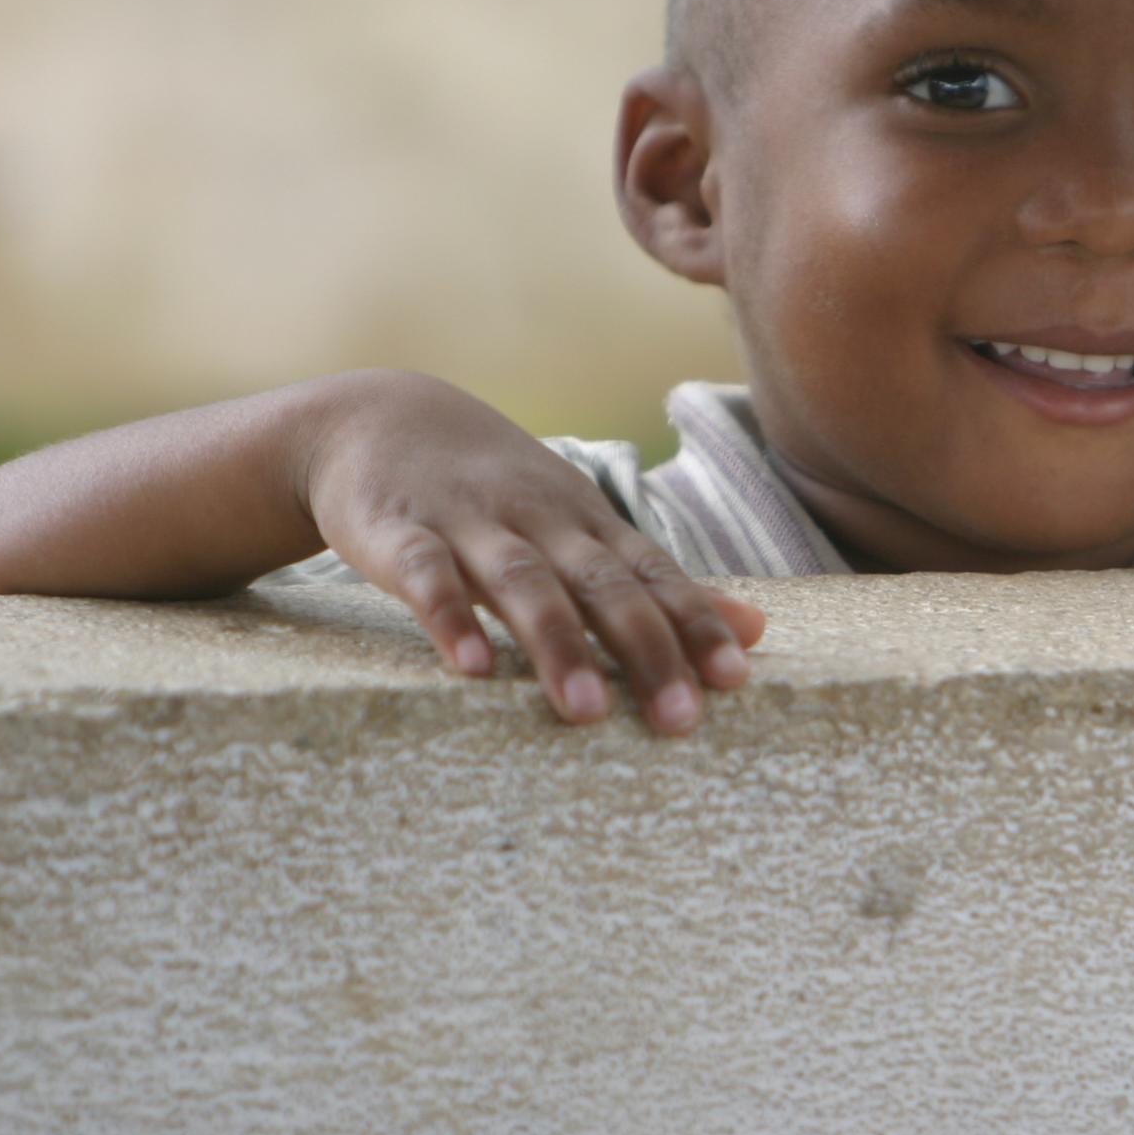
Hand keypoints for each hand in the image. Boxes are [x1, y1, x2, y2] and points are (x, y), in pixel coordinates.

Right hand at [300, 372, 766, 734]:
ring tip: (588, 711)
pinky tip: (471, 667)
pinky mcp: (398, 530)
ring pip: (524, 581)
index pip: (655, 575)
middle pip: (602, 583)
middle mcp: (540, 517)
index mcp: (588, 522)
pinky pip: (427, 574)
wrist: (376, 415)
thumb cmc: (495, 490)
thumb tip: (757, 628)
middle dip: (645, 648)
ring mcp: (469, 520)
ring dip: (558, 644)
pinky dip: (450, 617)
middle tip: (679, 719)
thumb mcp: (579, 524)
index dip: (696, 624)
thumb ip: (656, 581)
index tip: (736, 679)